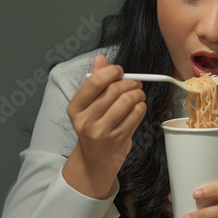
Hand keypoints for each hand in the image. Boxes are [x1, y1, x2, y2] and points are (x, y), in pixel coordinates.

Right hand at [62, 54, 145, 198]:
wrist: (95, 159)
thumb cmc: (94, 126)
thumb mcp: (88, 105)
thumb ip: (95, 81)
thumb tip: (101, 58)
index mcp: (75, 108)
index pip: (93, 82)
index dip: (111, 72)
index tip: (119, 71)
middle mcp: (86, 121)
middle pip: (114, 90)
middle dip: (129, 83)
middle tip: (135, 83)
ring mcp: (102, 132)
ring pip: (127, 101)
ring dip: (138, 94)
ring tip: (138, 94)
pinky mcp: (118, 139)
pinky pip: (136, 114)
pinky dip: (141, 106)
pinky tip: (138, 107)